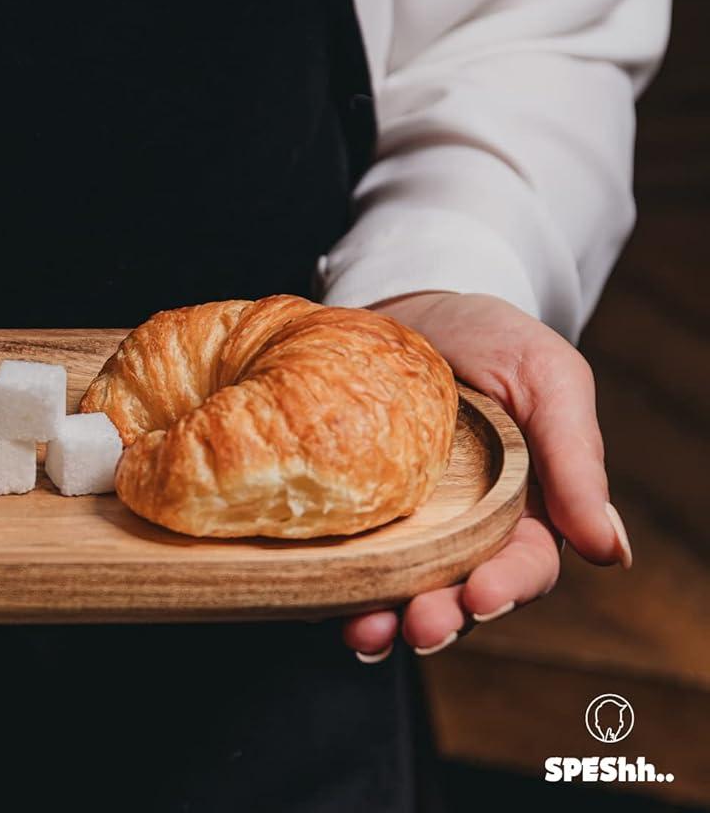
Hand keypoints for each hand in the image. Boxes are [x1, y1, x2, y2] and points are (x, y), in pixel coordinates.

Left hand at [341, 291, 630, 661]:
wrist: (405, 305)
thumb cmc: (490, 337)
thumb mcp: (546, 378)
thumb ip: (577, 458)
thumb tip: (611, 552)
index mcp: (526, 508)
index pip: (526, 565)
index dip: (508, 587)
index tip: (482, 594)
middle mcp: (467, 531)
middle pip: (462, 595)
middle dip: (445, 619)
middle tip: (422, 627)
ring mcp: (408, 528)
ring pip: (404, 593)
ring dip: (389, 622)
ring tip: (370, 634)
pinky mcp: (354, 516)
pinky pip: (348, 566)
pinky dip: (338, 595)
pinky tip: (327, 609)